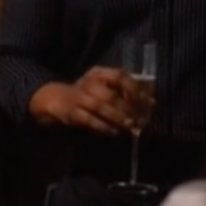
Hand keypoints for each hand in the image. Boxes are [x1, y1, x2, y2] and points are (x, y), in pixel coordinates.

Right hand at [30, 67, 150, 134]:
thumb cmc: (86, 92)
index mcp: (98, 73)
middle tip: (141, 119)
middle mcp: (88, 82)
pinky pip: (88, 120)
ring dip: (117, 117)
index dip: (135, 88)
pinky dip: (103, 126)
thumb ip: (125, 90)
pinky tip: (114, 132)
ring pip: (99, 106)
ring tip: (130, 126)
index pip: (119, 75)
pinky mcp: (71, 112)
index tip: (148, 101)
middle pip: (110, 94)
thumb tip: (151, 99)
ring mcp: (78, 97)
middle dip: (128, 108)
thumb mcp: (103, 85)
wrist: (54, 98)